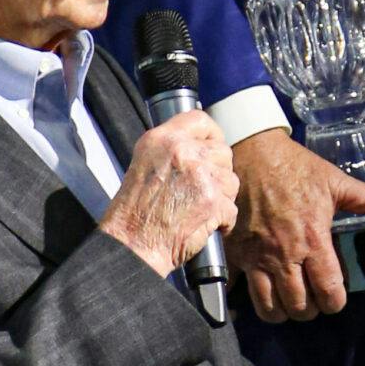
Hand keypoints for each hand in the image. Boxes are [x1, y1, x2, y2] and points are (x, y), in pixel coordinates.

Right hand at [100, 114, 237, 281]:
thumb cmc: (135, 212)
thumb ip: (172, 149)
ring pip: (231, 181)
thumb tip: (200, 145)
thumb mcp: (145, 164)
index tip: (213, 147)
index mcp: (162, 139)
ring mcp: (200, 176)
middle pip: (222, 152)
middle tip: (202, 190)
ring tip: (199, 208)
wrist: (133, 244)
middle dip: (218, 172)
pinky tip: (204, 224)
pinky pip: (231, 209)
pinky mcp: (212, 202)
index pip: (200, 121)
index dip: (212, 135)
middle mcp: (182, 152)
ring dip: (221, 197)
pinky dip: (222, 221)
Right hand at [228, 129, 364, 321]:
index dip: (335, 303)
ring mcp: (256, 257)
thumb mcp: (338, 182)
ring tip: (290, 301)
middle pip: (299, 306)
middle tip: (313, 300)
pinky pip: (240, 292)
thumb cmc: (297, 168)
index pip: (328, 291)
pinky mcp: (236, 254)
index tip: (335, 298)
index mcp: (313, 239)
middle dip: (310, 310)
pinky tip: (262, 295)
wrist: (253, 152)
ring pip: (269, 307)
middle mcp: (284, 255)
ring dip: (283, 311)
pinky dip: (251, 301)